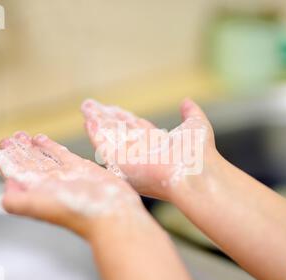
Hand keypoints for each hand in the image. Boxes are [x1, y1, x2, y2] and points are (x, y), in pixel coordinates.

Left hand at [0, 131, 144, 238]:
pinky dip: (51, 146)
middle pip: (28, 164)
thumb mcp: (38, 206)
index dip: (7, 162)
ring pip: (43, 158)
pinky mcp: (82, 168)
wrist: (112, 212)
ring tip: (21, 136)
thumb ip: (16, 199)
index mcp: (37, 192)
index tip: (0, 149)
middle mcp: (49, 184)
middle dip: (17, 152)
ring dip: (31, 147)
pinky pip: (62, 154)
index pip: (16, 174)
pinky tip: (41, 139)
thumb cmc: (78, 212)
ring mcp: (66, 175)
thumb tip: (6, 184)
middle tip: (8, 140)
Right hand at [82, 98, 215, 199]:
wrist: (195, 172)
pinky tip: (88, 120)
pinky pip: (105, 146)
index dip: (123, 117)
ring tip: (86, 107)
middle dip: (106, 118)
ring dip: (97, 122)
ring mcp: (130, 158)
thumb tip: (186, 101)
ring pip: (110, 136)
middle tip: (91, 105)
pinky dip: (96, 133)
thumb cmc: (200, 153)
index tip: (112, 108)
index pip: (135, 127)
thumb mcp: (196, 126)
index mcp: (157, 143)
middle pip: (119, 131)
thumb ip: (190, 113)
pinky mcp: (121, 164)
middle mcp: (141, 151)